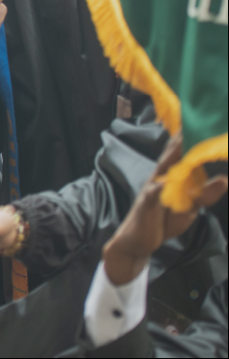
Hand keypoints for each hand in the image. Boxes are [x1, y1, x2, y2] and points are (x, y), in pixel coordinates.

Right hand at [103, 133, 227, 284]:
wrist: (137, 241)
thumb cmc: (164, 220)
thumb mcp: (190, 209)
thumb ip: (205, 194)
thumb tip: (224, 180)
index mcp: (173, 175)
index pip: (183, 151)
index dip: (191, 136)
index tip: (202, 119)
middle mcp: (162, 175)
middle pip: (173, 152)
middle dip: (183, 137)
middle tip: (191, 118)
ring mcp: (153, 186)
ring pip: (165, 167)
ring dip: (174, 153)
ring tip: (183, 139)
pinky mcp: (147, 201)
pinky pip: (155, 191)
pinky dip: (162, 185)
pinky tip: (167, 181)